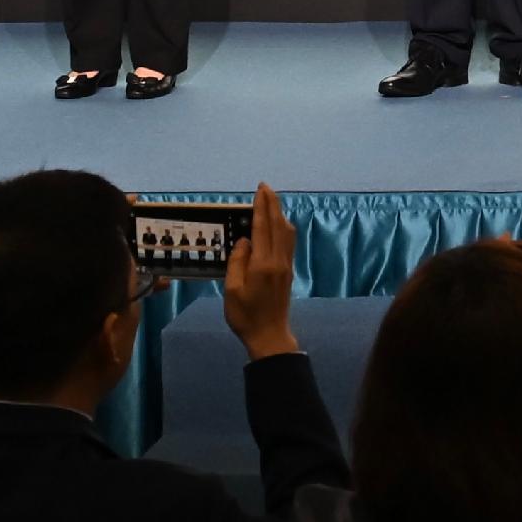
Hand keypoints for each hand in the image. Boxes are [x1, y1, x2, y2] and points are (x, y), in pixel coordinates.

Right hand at [221, 184, 300, 359]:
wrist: (269, 334)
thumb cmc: (245, 315)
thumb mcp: (232, 289)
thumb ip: (237, 262)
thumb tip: (245, 240)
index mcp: (262, 264)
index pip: (262, 228)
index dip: (261, 207)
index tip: (260, 190)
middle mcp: (278, 260)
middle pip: (277, 225)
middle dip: (272, 204)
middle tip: (265, 187)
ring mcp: (286, 265)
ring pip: (286, 232)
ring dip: (279, 214)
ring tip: (271, 201)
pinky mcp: (288, 271)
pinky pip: (288, 242)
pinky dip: (283, 228)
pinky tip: (279, 225)